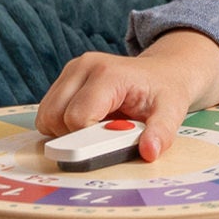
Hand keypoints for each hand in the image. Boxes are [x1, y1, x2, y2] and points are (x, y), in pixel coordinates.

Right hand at [36, 31, 218, 161]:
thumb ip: (161, 132)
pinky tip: (88, 120)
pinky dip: (61, 123)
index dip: (88, 140)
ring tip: (96, 127)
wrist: (163, 71)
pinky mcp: (66, 77)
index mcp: (108, 74)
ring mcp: (72, 69)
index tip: (107, 144)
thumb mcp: (172, 112)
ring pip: (46, 114)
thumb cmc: (165, 91)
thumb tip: (149, 152)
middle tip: (102, 136)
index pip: (77, 117)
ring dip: (65, 130)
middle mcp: (84, 67)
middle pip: (55, 116)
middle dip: (74, 136)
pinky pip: (48, 110)